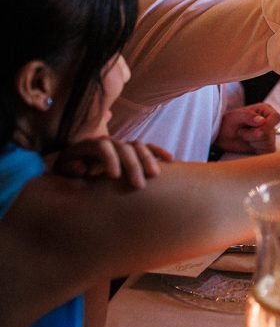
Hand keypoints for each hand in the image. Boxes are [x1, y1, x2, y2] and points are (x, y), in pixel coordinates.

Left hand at [53, 137, 173, 189]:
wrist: (73, 165)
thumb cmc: (68, 172)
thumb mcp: (62, 170)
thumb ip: (70, 169)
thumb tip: (83, 168)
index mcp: (89, 145)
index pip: (103, 146)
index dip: (109, 159)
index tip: (114, 177)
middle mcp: (107, 142)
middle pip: (124, 147)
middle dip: (133, 165)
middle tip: (139, 185)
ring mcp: (121, 145)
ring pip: (138, 146)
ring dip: (148, 159)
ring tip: (155, 176)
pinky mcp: (131, 151)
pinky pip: (148, 148)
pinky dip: (158, 152)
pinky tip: (170, 160)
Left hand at [215, 103, 279, 154]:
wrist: (222, 135)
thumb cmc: (229, 122)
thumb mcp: (236, 116)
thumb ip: (249, 116)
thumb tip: (262, 121)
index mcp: (265, 111)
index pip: (276, 117)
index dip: (268, 125)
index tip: (256, 130)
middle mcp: (269, 122)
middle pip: (270, 133)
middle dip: (253, 135)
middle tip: (241, 131)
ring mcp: (269, 135)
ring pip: (268, 144)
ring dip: (252, 142)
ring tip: (244, 137)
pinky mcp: (266, 146)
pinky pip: (267, 152)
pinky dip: (256, 150)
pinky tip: (249, 144)